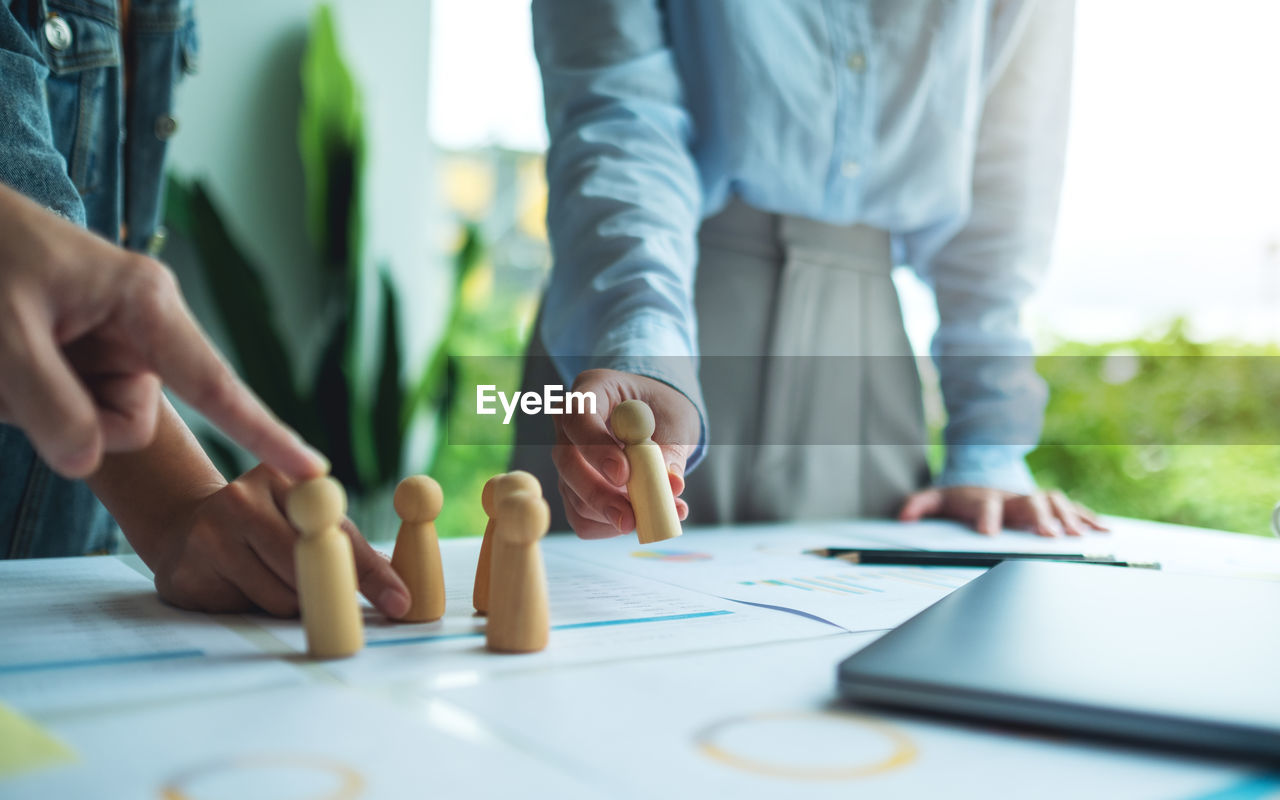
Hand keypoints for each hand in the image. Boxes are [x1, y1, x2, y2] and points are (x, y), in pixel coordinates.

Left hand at [0, 183, 325, 479]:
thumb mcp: (5, 333)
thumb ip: (49, 404)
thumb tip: (86, 459)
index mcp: (147, 302)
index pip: (216, 386)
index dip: (266, 433)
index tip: (312, 469)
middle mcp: (144, 326)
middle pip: (129, 421)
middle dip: (70, 418)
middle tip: (12, 376)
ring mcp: (116, 344)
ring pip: (96, 422)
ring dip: (36, 406)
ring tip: (5, 353)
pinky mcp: (89, 356)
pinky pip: (70, 410)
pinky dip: (26, 398)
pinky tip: (8, 357)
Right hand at [151, 464, 410, 617]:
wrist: (183, 527)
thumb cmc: (263, 523)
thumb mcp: (304, 517)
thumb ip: (348, 544)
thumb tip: (399, 588)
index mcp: (280, 477)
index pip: (335, 529)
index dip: (368, 570)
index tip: (398, 601)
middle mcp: (240, 500)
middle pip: (307, 567)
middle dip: (332, 592)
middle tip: (348, 613)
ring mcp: (208, 538)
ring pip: (280, 598)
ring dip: (293, 604)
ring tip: (274, 581)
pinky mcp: (185, 576)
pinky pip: (245, 612)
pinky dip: (256, 609)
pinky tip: (241, 588)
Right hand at [552, 369, 699, 537]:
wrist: (658, 421)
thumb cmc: (664, 411)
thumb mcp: (676, 421)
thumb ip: (671, 450)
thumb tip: (671, 485)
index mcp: (592, 389)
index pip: (578, 416)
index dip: (596, 448)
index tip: (623, 475)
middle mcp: (569, 424)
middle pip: (566, 461)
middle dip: (598, 494)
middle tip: (631, 517)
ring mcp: (567, 459)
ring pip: (572, 495)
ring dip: (612, 515)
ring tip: (656, 516)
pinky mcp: (573, 489)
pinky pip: (581, 517)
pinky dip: (610, 526)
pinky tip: (640, 520)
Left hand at [897, 485, 1109, 536]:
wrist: (986, 478)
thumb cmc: (962, 498)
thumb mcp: (937, 499)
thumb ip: (920, 504)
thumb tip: (902, 516)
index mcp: (983, 497)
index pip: (984, 504)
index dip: (985, 517)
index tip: (988, 534)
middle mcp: (1012, 496)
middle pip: (1028, 502)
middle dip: (1038, 517)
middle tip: (1047, 535)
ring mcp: (1033, 499)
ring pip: (1055, 503)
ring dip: (1068, 519)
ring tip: (1079, 536)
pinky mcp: (1050, 505)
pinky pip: (1073, 509)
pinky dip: (1089, 519)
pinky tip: (1104, 532)